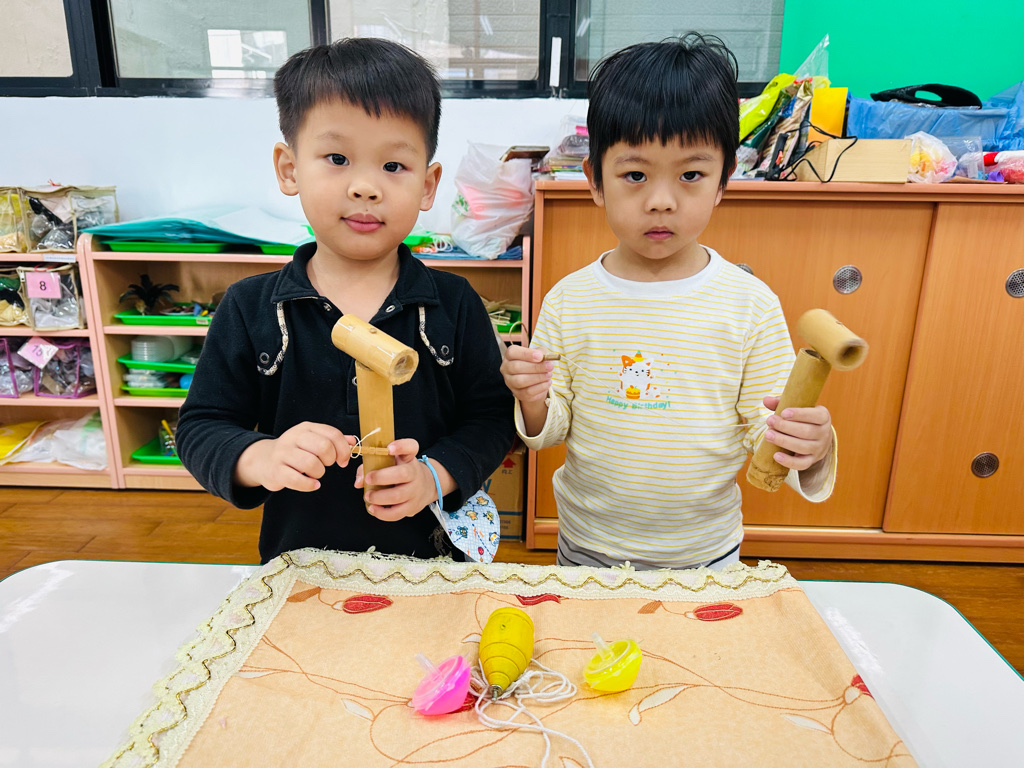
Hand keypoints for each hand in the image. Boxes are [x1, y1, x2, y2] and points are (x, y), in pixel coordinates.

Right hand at [234, 422, 354, 491]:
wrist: (264, 460)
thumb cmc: (294, 451)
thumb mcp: (312, 440)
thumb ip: (333, 440)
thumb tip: (353, 441)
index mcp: (306, 428)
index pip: (332, 434)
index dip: (343, 449)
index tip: (343, 460)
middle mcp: (293, 437)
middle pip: (324, 447)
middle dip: (330, 460)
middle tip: (326, 465)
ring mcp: (283, 453)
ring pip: (311, 464)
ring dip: (319, 473)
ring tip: (316, 474)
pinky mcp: (276, 470)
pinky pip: (297, 479)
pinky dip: (309, 485)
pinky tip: (312, 484)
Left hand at [355, 438, 448, 520]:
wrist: (425, 485)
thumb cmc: (401, 471)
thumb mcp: (391, 462)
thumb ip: (371, 466)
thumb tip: (359, 481)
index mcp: (408, 458)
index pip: (411, 447)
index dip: (401, 446)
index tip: (389, 448)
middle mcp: (414, 473)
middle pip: (403, 474)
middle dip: (382, 477)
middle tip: (368, 479)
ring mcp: (415, 491)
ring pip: (398, 496)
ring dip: (379, 497)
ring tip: (368, 496)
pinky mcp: (412, 507)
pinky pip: (397, 513)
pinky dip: (382, 513)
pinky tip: (373, 508)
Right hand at [501, 345, 553, 403]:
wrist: (536, 380)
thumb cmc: (536, 363)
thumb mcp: (540, 354)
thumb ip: (542, 353)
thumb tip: (545, 359)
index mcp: (510, 355)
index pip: (512, 353)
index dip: (526, 354)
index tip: (540, 356)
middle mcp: (506, 368)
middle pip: (516, 367)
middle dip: (535, 367)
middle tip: (549, 366)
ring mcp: (510, 382)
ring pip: (520, 381)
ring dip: (538, 378)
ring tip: (549, 375)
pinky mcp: (517, 393)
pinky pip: (527, 392)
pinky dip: (540, 387)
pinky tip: (547, 382)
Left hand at [762, 396, 831, 470]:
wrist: (816, 438)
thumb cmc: (803, 419)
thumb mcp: (797, 408)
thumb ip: (782, 403)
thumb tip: (766, 400)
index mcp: (823, 417)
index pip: (816, 416)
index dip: (800, 414)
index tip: (784, 412)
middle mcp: (824, 433)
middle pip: (807, 432)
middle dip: (786, 427)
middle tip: (769, 421)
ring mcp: (819, 449)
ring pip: (803, 447)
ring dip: (784, 441)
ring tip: (768, 435)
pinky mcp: (812, 460)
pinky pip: (802, 464)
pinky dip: (789, 461)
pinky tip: (776, 455)